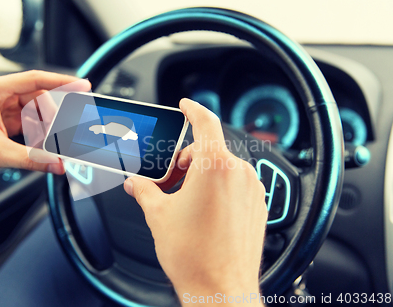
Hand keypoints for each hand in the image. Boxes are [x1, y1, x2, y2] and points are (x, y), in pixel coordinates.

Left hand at [0, 70, 88, 183]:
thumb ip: (32, 159)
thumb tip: (57, 163)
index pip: (34, 79)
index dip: (62, 81)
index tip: (81, 84)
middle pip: (38, 97)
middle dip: (52, 116)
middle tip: (63, 133)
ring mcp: (0, 106)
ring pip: (35, 110)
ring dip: (44, 126)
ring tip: (48, 144)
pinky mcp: (3, 118)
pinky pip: (28, 121)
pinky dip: (37, 132)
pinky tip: (40, 144)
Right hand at [124, 98, 267, 303]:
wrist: (220, 290)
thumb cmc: (195, 256)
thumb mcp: (159, 215)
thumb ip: (145, 191)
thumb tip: (136, 184)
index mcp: (215, 167)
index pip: (205, 123)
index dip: (193, 110)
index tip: (187, 105)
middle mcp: (238, 174)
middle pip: (208, 150)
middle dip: (186, 161)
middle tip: (168, 182)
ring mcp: (252, 190)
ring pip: (222, 168)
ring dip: (201, 176)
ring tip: (184, 202)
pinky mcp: (258, 206)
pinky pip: (235, 184)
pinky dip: (218, 188)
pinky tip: (203, 211)